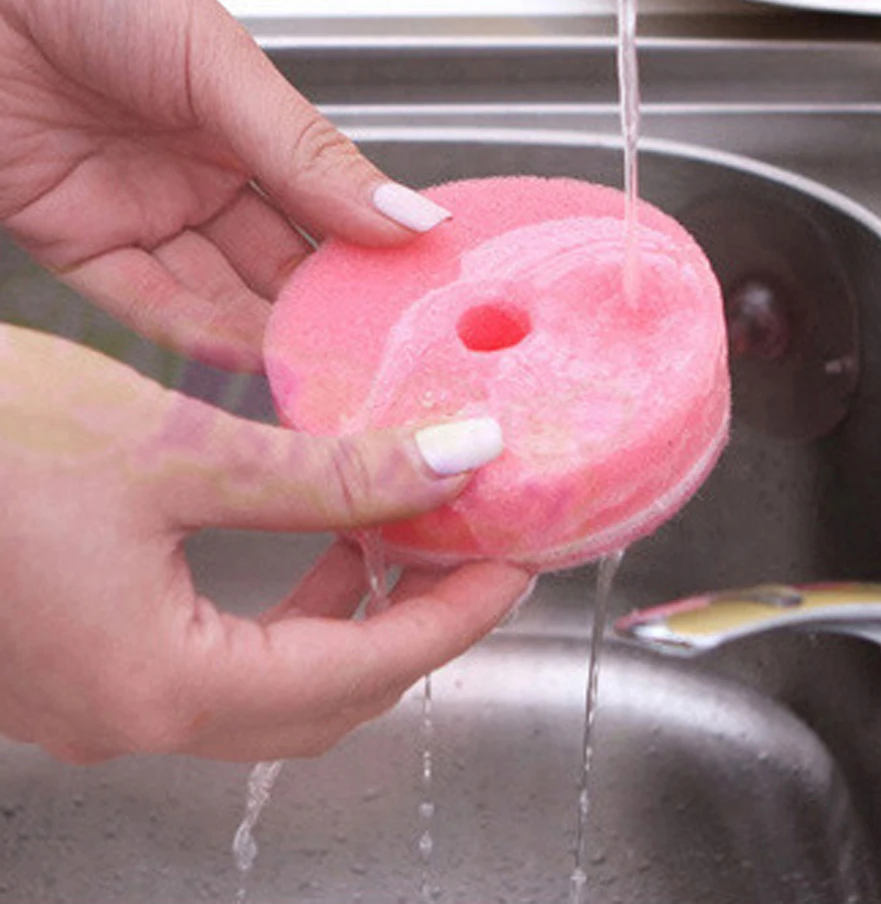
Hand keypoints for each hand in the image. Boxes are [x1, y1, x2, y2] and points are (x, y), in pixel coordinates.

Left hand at [0, 0, 449, 371]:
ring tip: (321, 365)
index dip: (365, 250)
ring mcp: (137, 209)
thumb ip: (308, 153)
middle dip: (321, 307)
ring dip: (266, 332)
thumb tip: (406, 216)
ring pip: (215, 292)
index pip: (320, 206)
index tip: (411, 290)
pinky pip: (145, 300)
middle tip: (371, 347)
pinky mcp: (73, 239)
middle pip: (272, 262)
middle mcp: (193, 172)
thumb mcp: (218, 62)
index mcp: (241, 122)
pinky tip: (248, 351)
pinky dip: (196, 331)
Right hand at [0, 324, 528, 761]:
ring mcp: (101, 697)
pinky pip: (222, 661)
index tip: (512, 564)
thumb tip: (452, 459)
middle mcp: (130, 714)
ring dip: (352, 618)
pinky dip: (289, 614)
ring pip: (276, 686)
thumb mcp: (175, 451)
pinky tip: (311, 545)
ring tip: (399, 537)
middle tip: (469, 553)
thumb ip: (326, 472)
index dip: (455, 617)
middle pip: (329, 697)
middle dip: (415, 626)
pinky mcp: (84, 660)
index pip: (365, 671)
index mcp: (160, 683)